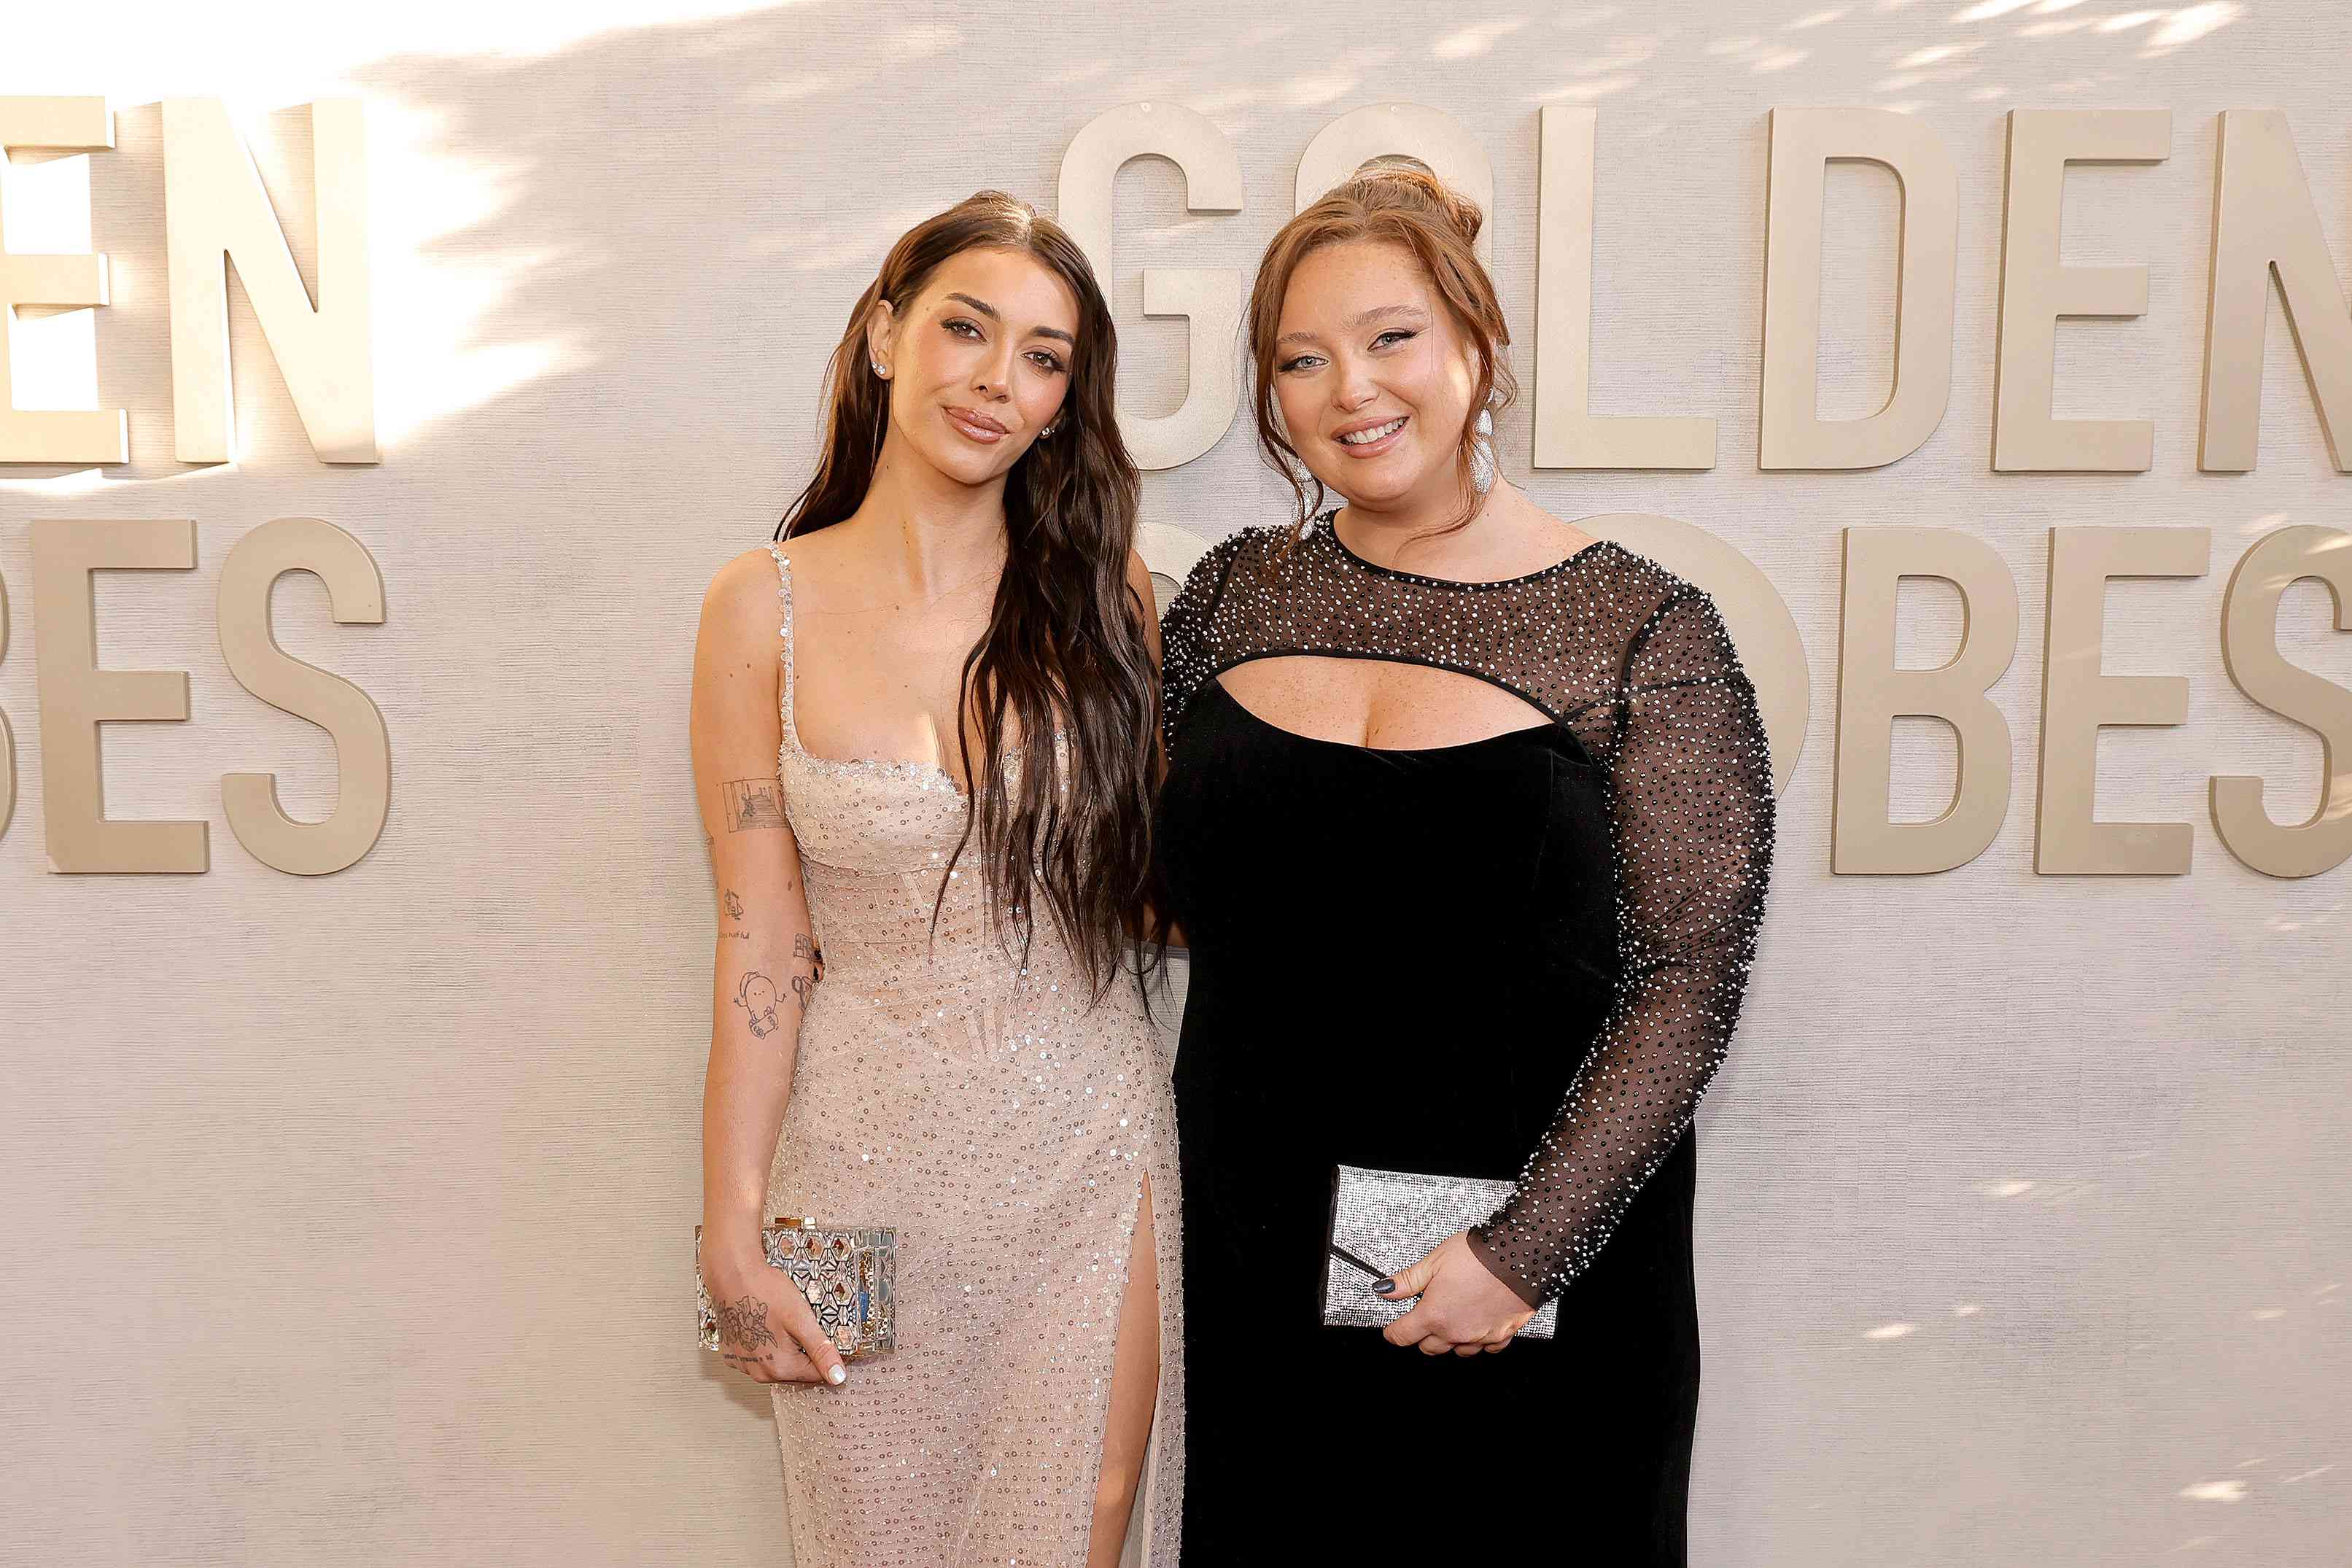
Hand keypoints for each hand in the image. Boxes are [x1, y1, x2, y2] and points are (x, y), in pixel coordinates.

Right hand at [703, 1241, 849, 1386]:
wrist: (732, 1275)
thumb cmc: (764, 1291)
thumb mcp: (802, 1319)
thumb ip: (821, 1351)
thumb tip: (838, 1376)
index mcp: (780, 1367)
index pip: (816, 1374)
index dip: (826, 1356)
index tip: (826, 1339)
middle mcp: (759, 1372)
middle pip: (796, 1372)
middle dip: (805, 1353)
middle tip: (802, 1326)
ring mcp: (744, 1364)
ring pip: (776, 1365)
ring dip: (785, 1351)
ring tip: (782, 1324)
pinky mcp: (732, 1354)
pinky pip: (758, 1358)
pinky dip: (765, 1347)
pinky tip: (765, 1327)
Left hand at [1375, 1230, 1537, 1356]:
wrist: (1519, 1257)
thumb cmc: (1479, 1255)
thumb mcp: (1434, 1261)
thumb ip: (1407, 1280)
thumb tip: (1385, 1288)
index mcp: (1434, 1315)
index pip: (1403, 1335)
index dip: (1393, 1332)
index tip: (1392, 1329)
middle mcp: (1455, 1331)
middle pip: (1429, 1347)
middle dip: (1422, 1335)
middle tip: (1424, 1316)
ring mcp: (1479, 1336)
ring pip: (1457, 1350)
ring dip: (1450, 1339)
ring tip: (1453, 1316)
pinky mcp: (1502, 1335)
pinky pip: (1486, 1348)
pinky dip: (1479, 1340)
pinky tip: (1477, 1324)